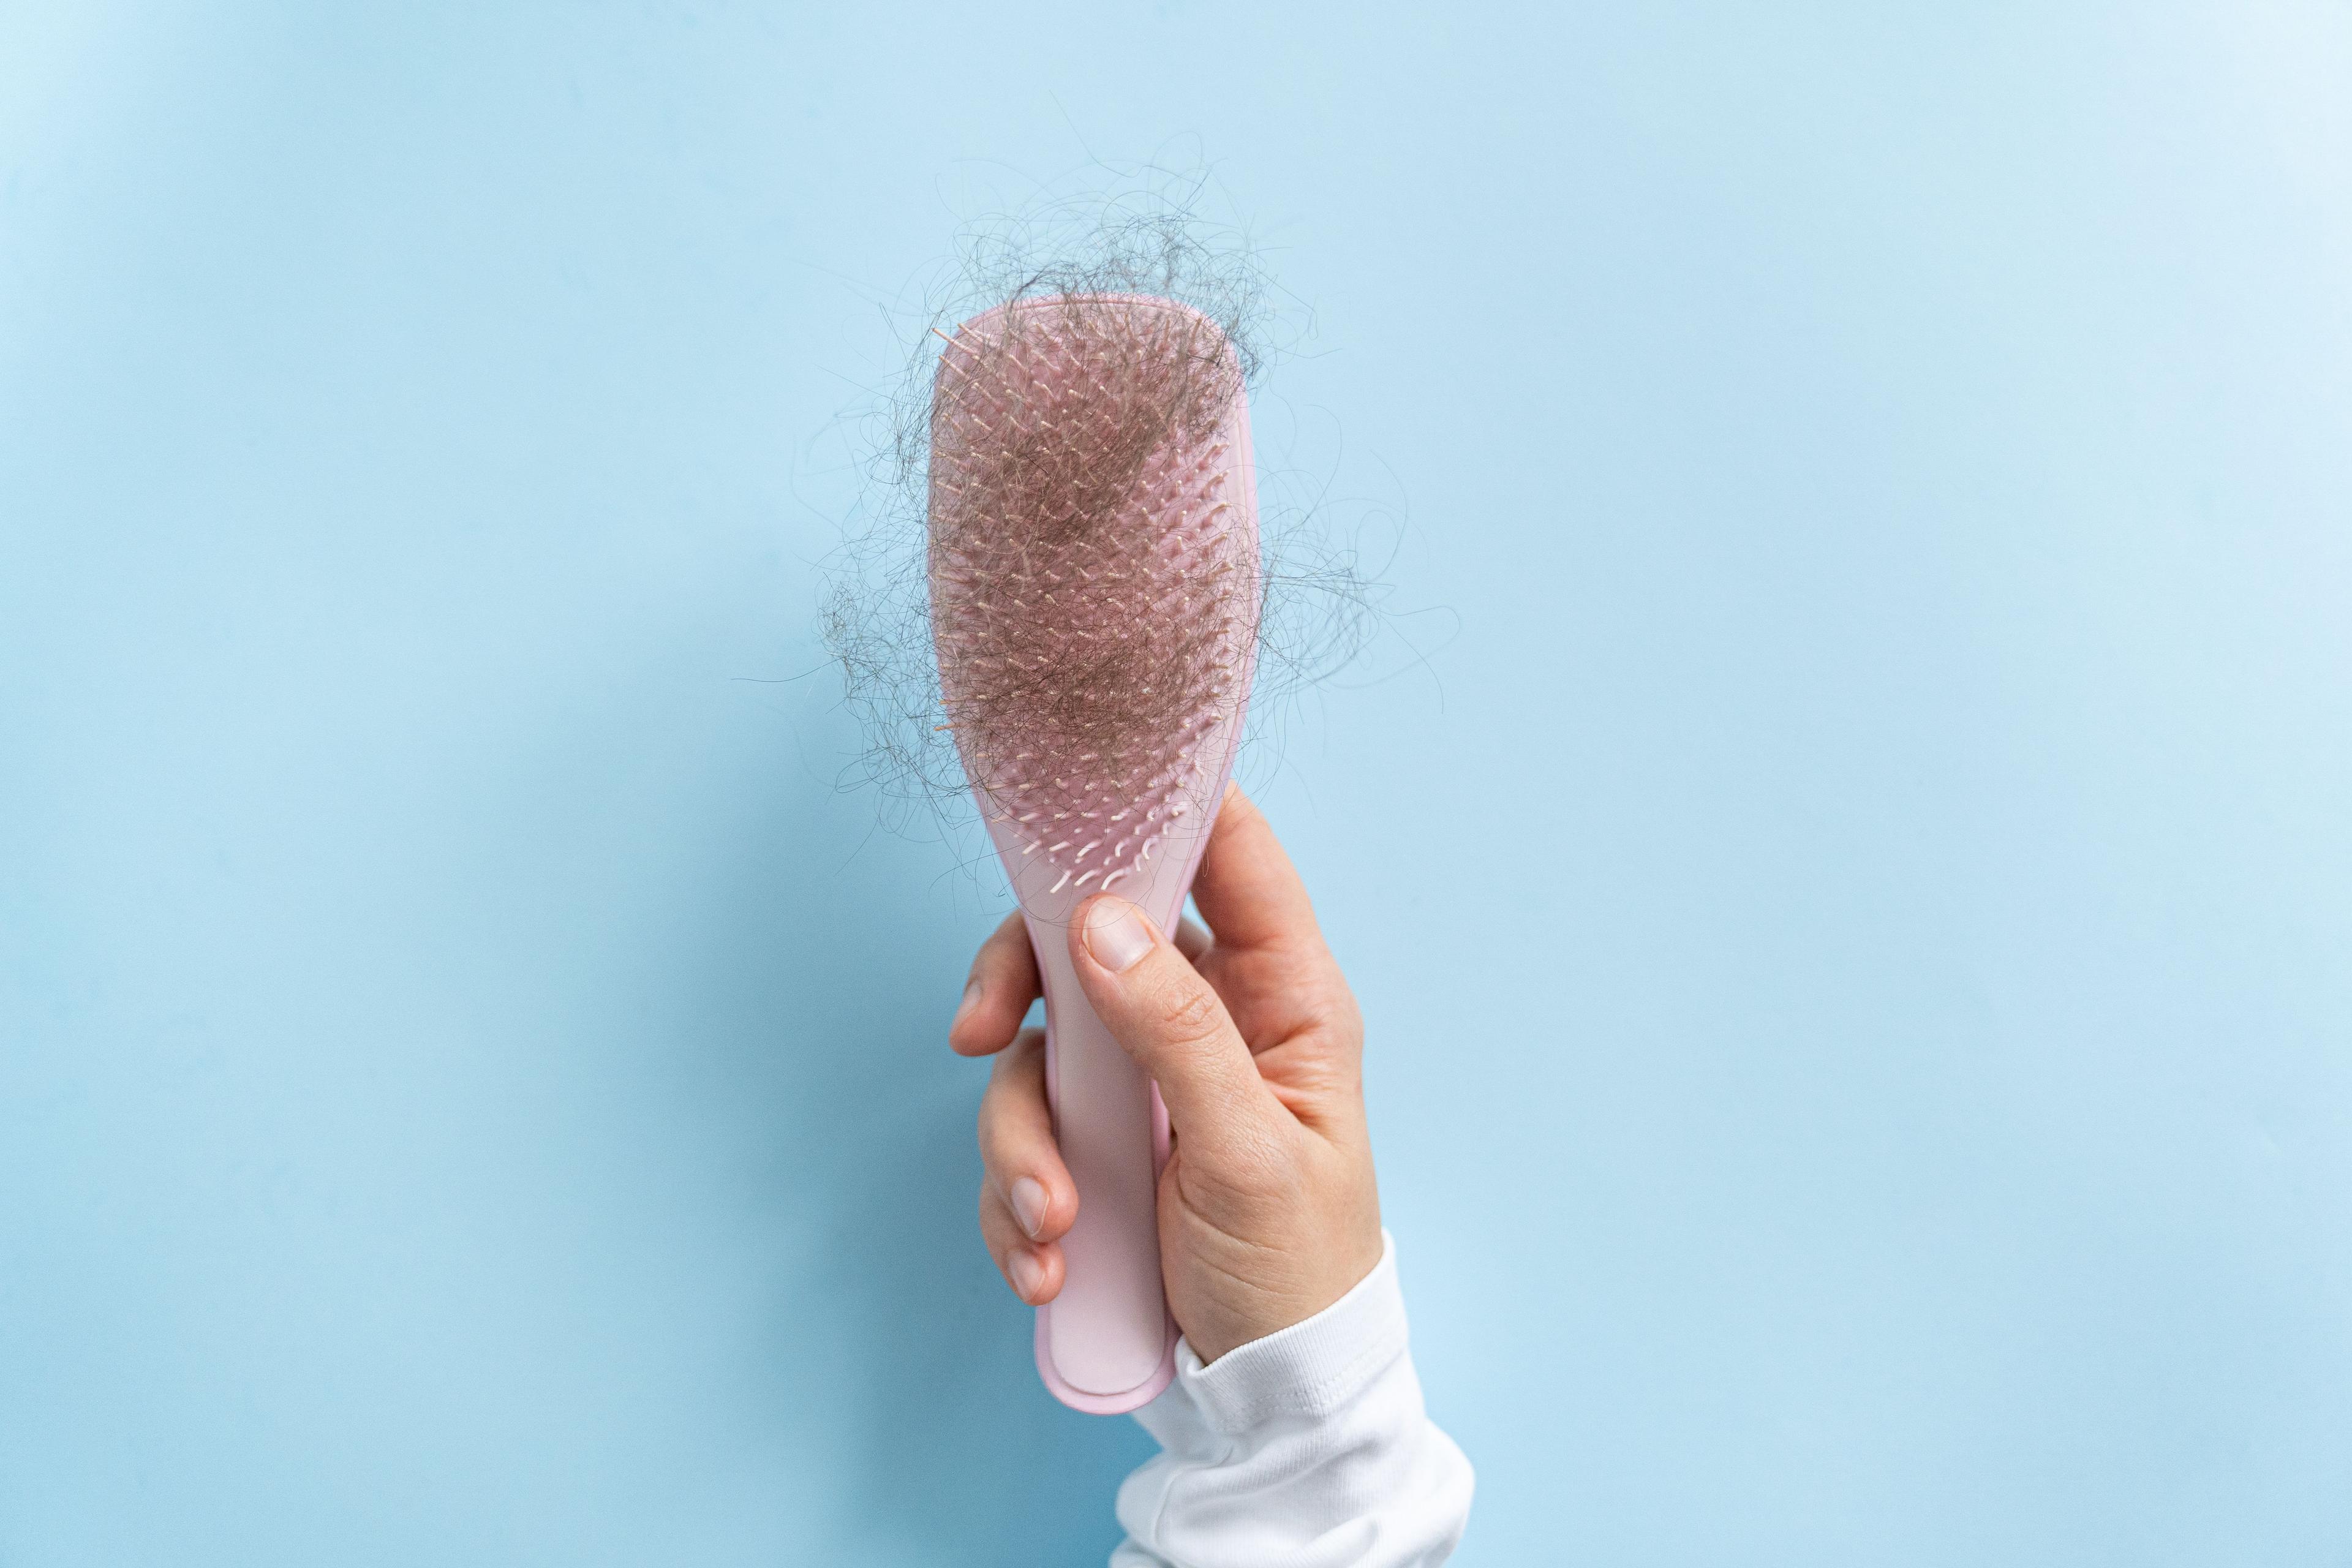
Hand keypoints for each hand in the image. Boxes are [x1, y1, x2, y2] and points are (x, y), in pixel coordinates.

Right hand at [948, 783, 1384, 1362]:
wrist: (1269, 1393)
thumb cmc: (1297, 1268)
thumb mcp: (1247, 1152)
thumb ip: (1176, 1031)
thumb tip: (1102, 920)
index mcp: (1281, 994)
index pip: (1228, 851)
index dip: (1158, 805)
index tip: (1071, 799)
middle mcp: (1207, 1016)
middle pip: (1089, 934)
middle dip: (1021, 985)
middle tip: (976, 1035)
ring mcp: (1144, 1079)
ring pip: (1039, 1048)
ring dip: (1021, 1140)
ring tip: (1052, 1226)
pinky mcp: (1097, 1145)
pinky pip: (1025, 1134)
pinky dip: (1017, 1199)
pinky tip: (1049, 1264)